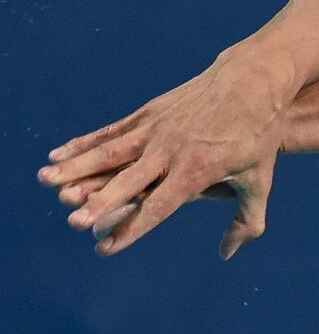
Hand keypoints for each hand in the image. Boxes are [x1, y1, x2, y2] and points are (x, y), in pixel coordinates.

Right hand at [37, 56, 293, 258]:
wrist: (254, 79)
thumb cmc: (258, 134)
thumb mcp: (259, 178)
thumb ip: (246, 220)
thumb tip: (227, 254)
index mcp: (197, 170)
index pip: (159, 206)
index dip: (132, 228)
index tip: (105, 248)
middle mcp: (172, 151)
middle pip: (130, 181)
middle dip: (101, 202)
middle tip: (73, 221)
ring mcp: (157, 128)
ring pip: (111, 152)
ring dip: (77, 168)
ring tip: (45, 181)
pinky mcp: (150, 112)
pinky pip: (112, 131)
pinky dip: (85, 143)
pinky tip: (59, 154)